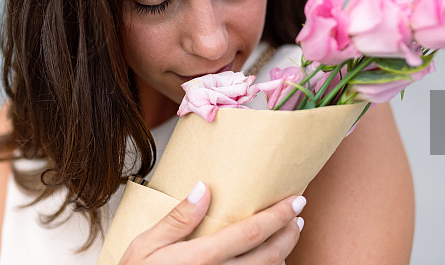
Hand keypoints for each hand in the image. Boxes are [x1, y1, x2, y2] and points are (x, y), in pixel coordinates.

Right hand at [119, 181, 304, 263]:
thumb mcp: (145, 246)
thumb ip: (177, 219)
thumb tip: (204, 187)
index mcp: (201, 258)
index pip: (251, 233)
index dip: (278, 216)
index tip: (295, 201)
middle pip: (269, 255)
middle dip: (289, 234)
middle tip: (299, 216)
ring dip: (284, 254)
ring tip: (288, 236)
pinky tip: (270, 263)